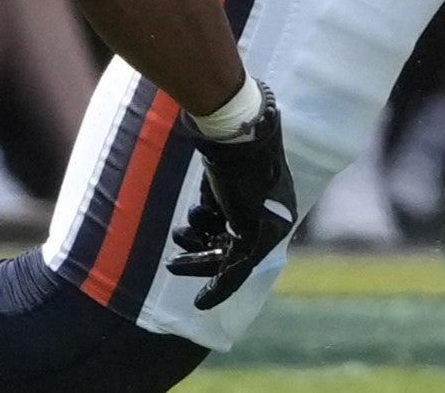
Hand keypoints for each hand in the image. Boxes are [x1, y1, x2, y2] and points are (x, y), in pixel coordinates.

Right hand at [167, 83, 298, 309]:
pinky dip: (218, 289)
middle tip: (172, 264)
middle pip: (230, 249)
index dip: (211, 245)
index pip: (238, 234)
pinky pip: (235, 271)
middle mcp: (272, 220)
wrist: (240, 140)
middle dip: (199, 259)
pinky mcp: (257, 239)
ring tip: (174, 259)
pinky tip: (200, 304)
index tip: (192, 246)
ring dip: (196, 262)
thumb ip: (216, 204)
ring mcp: (266, 230)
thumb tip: (203, 215)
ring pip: (226, 260)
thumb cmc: (228, 154)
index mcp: (267, 204)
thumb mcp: (218, 184)